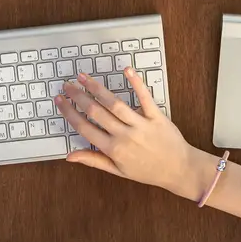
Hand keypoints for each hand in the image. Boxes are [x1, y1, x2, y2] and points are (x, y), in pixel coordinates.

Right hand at [55, 67, 215, 200]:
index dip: (69, 112)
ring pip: (114, 103)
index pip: (84, 127)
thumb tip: (70, 156)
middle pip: (95, 112)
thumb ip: (93, 160)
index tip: (61, 101)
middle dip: (78, 96)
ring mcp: (140, 125)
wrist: (179, 170)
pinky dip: (136, 83)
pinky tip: (126, 70)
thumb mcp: (118, 170)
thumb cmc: (149, 171)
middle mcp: (124, 136)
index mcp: (113, 149)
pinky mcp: (156, 116)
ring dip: (96, 88)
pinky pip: (144, 97)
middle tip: (68, 85)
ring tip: (84, 77)